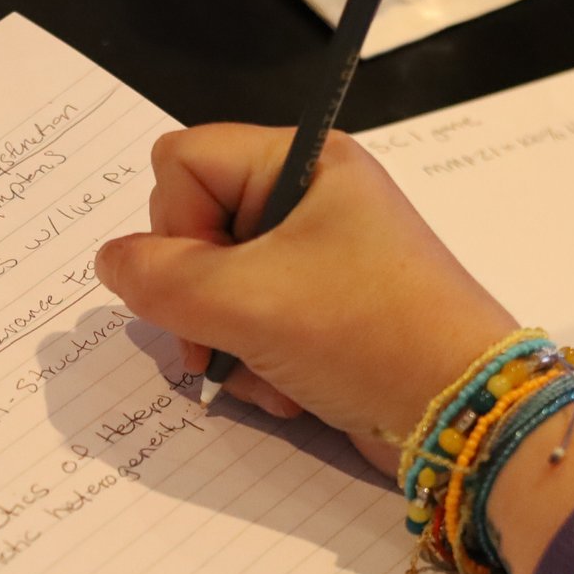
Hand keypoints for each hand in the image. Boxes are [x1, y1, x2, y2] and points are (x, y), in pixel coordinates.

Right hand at [95, 125, 517, 472]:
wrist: (462, 413)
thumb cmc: (367, 334)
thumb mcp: (248, 302)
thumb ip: (159, 279)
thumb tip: (111, 262)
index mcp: (302, 162)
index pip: (182, 161)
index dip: (173, 224)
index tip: (208, 280)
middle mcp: (308, 200)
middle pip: (193, 228)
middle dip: (197, 298)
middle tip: (219, 341)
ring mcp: (317, 260)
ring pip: (215, 288)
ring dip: (227, 343)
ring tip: (267, 374)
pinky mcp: (323, 315)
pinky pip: (251, 326)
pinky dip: (256, 365)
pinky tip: (286, 392)